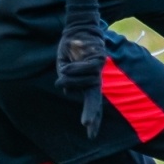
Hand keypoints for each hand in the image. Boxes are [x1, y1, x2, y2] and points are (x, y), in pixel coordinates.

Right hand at [55, 20, 106, 137]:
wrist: (79, 28)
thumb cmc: (72, 49)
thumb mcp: (65, 67)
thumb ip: (69, 81)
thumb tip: (69, 92)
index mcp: (89, 83)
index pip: (93, 104)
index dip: (92, 118)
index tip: (91, 134)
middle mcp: (95, 79)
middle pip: (94, 100)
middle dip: (90, 113)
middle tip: (86, 126)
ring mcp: (97, 71)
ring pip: (80, 83)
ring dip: (70, 76)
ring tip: (68, 64)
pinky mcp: (98, 61)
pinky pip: (80, 71)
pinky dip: (73, 67)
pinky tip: (71, 60)